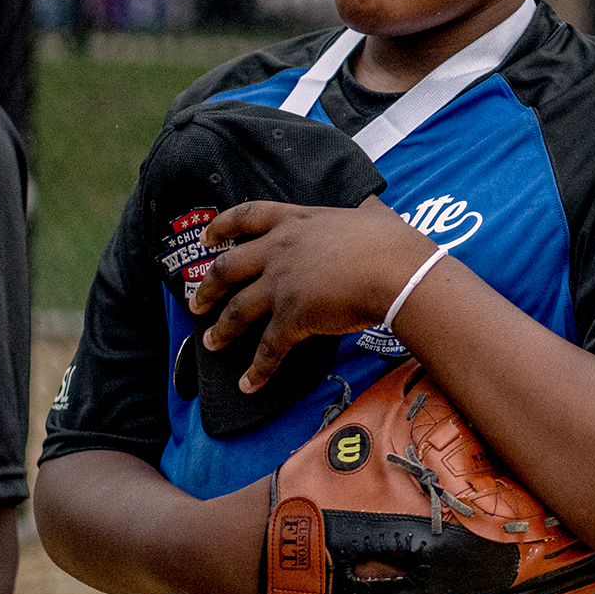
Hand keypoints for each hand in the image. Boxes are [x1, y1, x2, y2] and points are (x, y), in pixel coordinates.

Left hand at [186, 198, 443, 391]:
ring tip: (211, 342)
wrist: (398, 274)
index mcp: (297, 221)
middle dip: (208, 287)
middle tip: (196, 302)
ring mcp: (282, 284)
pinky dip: (256, 370)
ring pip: (238, 310)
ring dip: (221, 329)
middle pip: (228, 267)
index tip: (207, 237)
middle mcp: (280, 250)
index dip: (222, 226)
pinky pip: (267, 349)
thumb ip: (362, 212)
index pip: (248, 216)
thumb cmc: (392, 243)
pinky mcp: (292, 317)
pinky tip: (248, 384)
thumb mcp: (371, 215)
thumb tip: (373, 209)